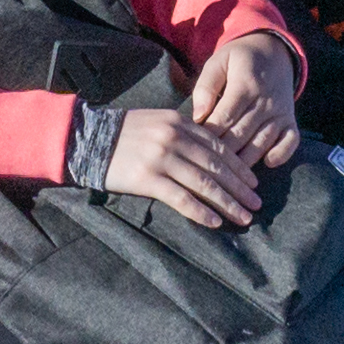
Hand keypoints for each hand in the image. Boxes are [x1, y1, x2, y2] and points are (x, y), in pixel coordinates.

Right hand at [97, 101, 269, 229]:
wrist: (87, 139)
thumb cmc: (124, 133)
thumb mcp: (158, 122)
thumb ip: (184, 132)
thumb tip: (210, 153)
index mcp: (180, 123)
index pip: (218, 147)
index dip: (239, 166)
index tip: (253, 182)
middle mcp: (175, 138)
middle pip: (217, 166)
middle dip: (240, 187)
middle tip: (256, 203)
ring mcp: (162, 159)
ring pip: (204, 184)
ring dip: (228, 203)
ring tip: (243, 216)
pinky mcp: (148, 179)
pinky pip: (181, 198)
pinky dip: (201, 211)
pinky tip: (215, 221)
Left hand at [182, 31, 305, 166]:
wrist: (274, 52)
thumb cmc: (239, 60)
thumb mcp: (218, 61)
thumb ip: (206, 86)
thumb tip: (198, 116)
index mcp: (245, 84)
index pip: (225, 116)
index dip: (210, 134)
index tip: (193, 147)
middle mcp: (265, 100)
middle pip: (242, 134)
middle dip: (223, 152)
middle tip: (205, 168)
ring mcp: (280, 112)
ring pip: (262, 142)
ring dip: (246, 160)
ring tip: (228, 175)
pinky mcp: (291, 120)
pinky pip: (290, 142)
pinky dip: (280, 154)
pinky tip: (267, 164)